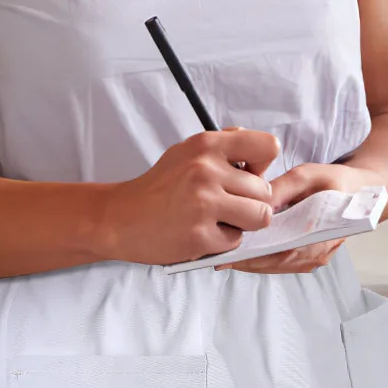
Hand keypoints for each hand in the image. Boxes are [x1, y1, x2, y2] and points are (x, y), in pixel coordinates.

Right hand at [102, 130, 278, 265]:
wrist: (120, 218)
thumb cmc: (158, 187)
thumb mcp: (186, 152)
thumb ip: (224, 148)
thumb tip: (260, 152)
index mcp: (206, 145)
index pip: (267, 146)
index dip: (263, 165)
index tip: (248, 175)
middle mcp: (206, 170)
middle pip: (265, 191)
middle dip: (250, 202)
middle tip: (223, 205)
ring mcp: (203, 204)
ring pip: (260, 217)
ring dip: (242, 224)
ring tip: (218, 220)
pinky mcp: (200, 235)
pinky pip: (236, 241)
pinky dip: (222, 242)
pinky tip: (200, 233)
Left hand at [227, 160, 377, 274]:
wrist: (363, 191)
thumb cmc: (336, 181)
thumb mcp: (309, 175)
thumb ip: (282, 188)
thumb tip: (256, 202)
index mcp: (323, 234)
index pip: (285, 252)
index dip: (256, 256)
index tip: (232, 254)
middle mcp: (320, 252)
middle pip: (277, 263)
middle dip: (247, 261)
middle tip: (220, 258)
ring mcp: (315, 257)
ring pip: (278, 265)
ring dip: (252, 262)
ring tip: (225, 256)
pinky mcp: (310, 256)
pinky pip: (282, 262)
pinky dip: (262, 259)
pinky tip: (243, 252)